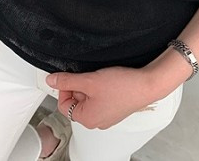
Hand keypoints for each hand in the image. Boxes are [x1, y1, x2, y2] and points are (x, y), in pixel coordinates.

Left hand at [45, 66, 162, 129]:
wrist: (147, 84)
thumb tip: (51, 80)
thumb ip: (68, 80)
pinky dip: (102, 89)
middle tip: (90, 76)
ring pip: (90, 99)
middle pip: (77, 102)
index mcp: (86, 119)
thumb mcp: (90, 80)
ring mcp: (107, 117)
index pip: (64, 104)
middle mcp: (96, 122)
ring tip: (102, 78)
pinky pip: (102, 99)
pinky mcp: (116, 109)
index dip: (66, 87)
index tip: (71, 75)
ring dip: (92, 86)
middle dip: (81, 86)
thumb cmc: (122, 86)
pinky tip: (110, 82)